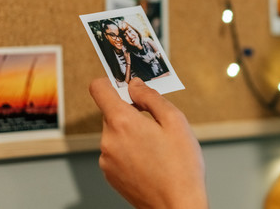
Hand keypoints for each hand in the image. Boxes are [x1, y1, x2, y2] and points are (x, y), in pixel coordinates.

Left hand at [90, 78, 207, 208]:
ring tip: (157, 148)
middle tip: (157, 124)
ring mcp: (106, 160)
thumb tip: (135, 85)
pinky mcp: (110, 174)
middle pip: (111, 112)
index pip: (99, 89)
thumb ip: (151, 97)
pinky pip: (116, 152)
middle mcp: (108, 140)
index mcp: (122, 122)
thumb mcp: (175, 121)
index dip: (110, 82)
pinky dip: (129, 151)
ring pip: (115, 133)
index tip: (124, 84)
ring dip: (131, 133)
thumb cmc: (181, 167)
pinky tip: (150, 161)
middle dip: (131, 112)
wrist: (176, 206)